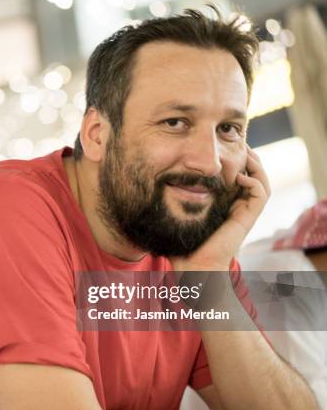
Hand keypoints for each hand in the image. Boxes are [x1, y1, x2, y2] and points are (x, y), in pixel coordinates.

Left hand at [172, 145, 270, 271]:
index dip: (231, 160)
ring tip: (244, 150)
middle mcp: (236, 207)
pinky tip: (239, 175)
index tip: (219, 146)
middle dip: (245, 157)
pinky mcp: (247, 219)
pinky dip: (254, 182)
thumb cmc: (181, 247)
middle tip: (235, 142)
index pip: (233, 177)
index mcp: (222, 205)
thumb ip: (167, 202)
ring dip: (255, 164)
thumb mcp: (174, 217)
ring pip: (260, 181)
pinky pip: (260, 195)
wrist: (192, 267)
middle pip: (250, 175)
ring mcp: (243, 213)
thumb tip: (148, 183)